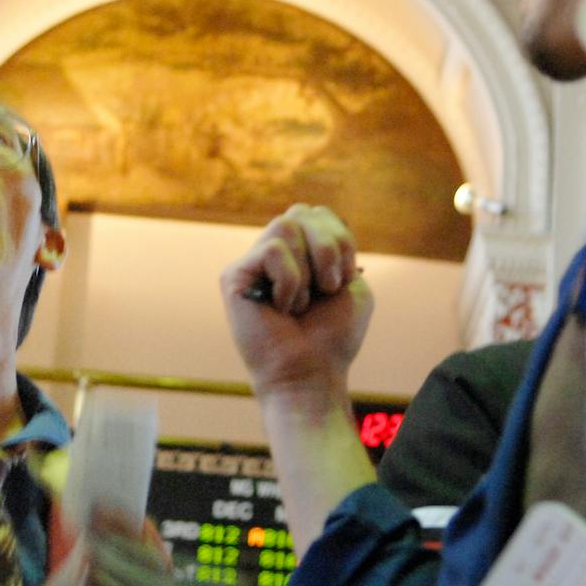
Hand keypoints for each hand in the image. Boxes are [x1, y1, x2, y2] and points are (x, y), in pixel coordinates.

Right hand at [220, 204, 373, 405]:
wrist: (311, 374)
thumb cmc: (331, 337)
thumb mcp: (351, 284)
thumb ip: (336, 243)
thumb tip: (307, 217)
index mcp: (298, 254)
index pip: (317, 213)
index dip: (339, 240)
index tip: (343, 281)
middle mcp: (272, 255)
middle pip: (302, 211)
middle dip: (328, 248)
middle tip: (328, 288)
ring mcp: (251, 265)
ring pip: (285, 224)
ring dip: (308, 268)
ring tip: (301, 303)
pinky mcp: (233, 276)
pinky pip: (270, 250)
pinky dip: (289, 280)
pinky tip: (281, 307)